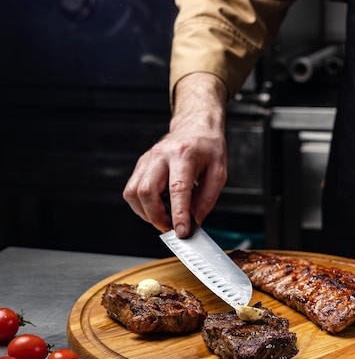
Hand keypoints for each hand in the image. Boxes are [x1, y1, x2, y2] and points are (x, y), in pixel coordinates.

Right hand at [123, 73, 227, 236]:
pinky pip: (131, 190)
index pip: (177, 189)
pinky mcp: (141, 165)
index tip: (182, 231)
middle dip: (156, 216)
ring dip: (146, 213)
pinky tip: (155, 208)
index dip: (178, 214)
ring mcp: (148, 159)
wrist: (195, 126)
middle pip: (147, 191)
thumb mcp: (219, 172)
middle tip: (171, 227)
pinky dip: (141, 205)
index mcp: (184, 154)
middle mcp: (161, 155)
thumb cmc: (207, 147)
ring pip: (133, 193)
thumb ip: (207, 198)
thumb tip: (195, 220)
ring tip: (163, 218)